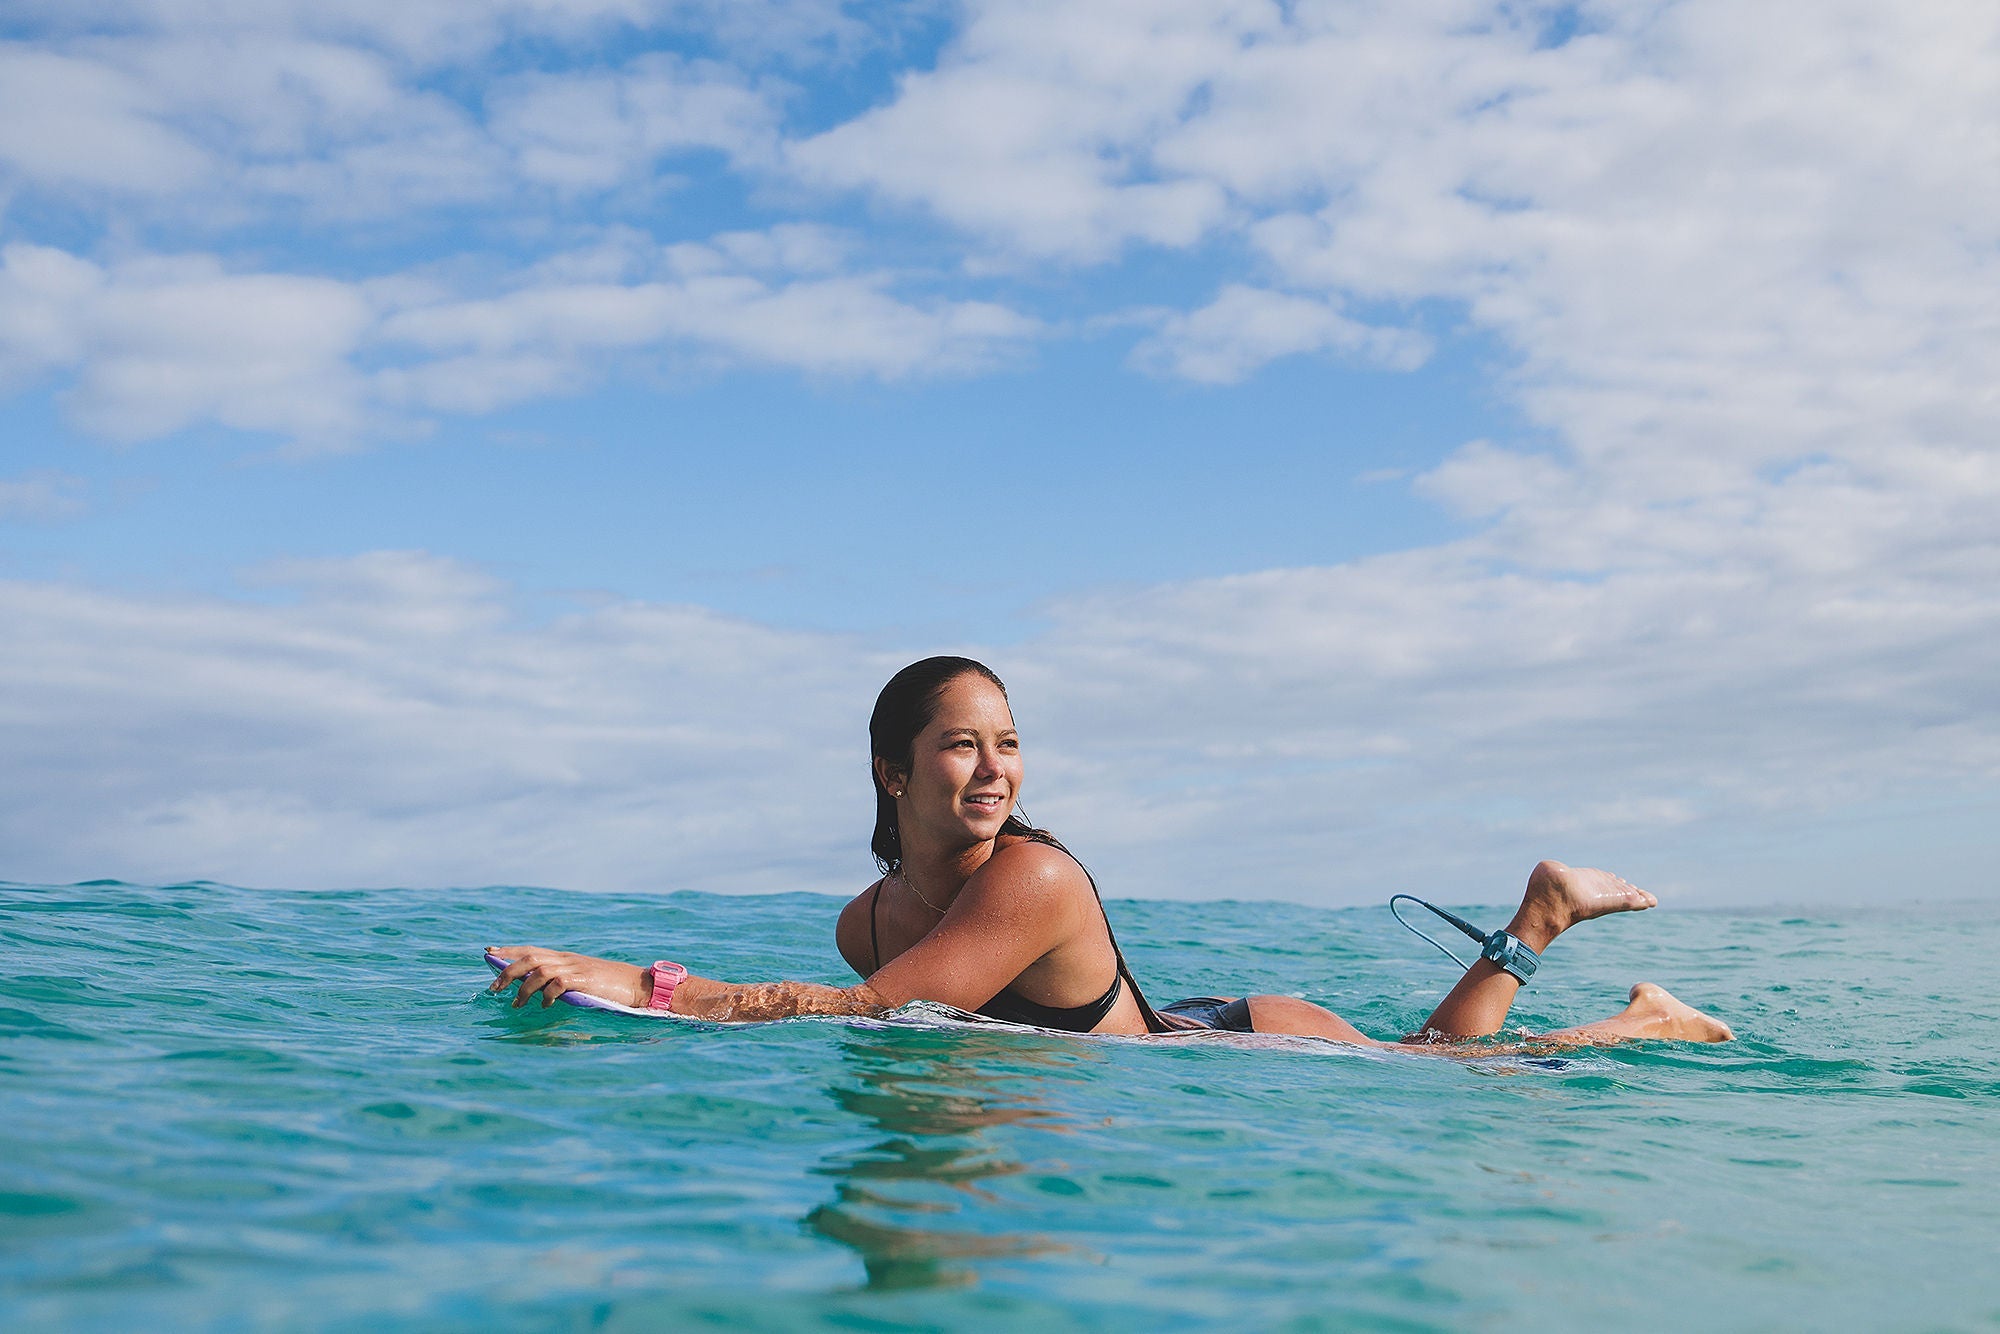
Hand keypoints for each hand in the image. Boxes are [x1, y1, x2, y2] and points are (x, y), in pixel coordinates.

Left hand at [487, 946, 647, 1008]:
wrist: (636, 984)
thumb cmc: (609, 986)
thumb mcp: (582, 981)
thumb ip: (561, 983)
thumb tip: (537, 994)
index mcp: (565, 958)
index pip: (531, 949)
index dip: (509, 950)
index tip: (489, 951)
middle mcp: (567, 959)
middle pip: (529, 958)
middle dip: (506, 971)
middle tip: (493, 988)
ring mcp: (575, 968)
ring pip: (538, 970)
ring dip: (522, 988)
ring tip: (515, 1004)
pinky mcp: (583, 979)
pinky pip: (556, 983)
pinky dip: (546, 995)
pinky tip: (545, 1006)